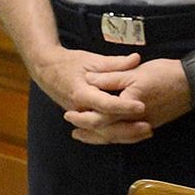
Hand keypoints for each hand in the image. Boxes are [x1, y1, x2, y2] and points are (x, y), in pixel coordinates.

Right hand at [31, 46, 148, 139]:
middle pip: (104, 126)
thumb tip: (136, 59)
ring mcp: (81, 117)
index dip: (123, 106)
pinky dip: (116, 134)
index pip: (105, 104)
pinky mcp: (84, 119)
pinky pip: (100, 132)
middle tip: (148, 127)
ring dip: (124, 135)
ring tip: (146, 133)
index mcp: (81, 93)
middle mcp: (79, 110)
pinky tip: (134, 135)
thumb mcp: (91, 60)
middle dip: (126, 129)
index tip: (141, 106)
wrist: (46, 70)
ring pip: (103, 133)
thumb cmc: (69, 63)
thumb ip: (115, 63)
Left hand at [76, 56, 191, 143]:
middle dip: (89, 132)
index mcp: (128, 106)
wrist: (194, 82)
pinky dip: (117, 137)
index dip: (83, 117)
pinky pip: (129, 136)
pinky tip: (112, 134)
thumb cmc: (165, 74)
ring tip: (86, 137)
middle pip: (107, 132)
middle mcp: (136, 120)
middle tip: (73, 131)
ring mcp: (145, 124)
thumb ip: (111, 77)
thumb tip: (89, 79)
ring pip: (118, 137)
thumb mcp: (135, 71)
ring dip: (101, 138)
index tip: (69, 114)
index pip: (100, 116)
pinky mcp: (153, 124)